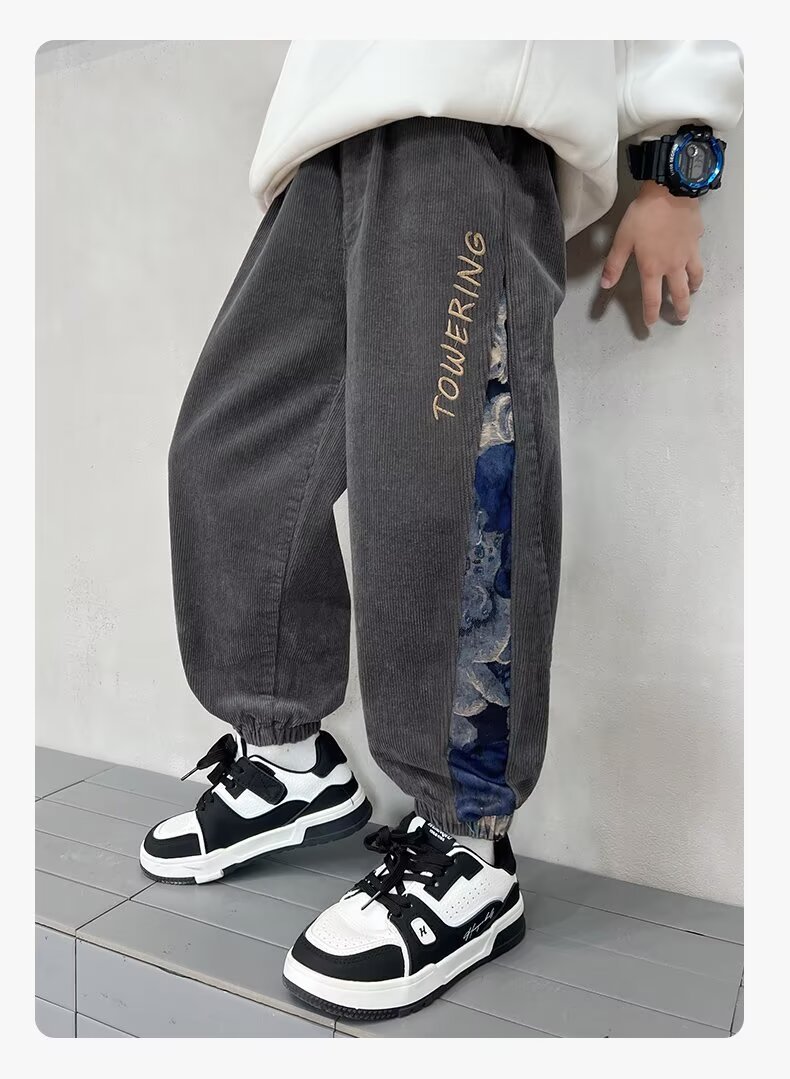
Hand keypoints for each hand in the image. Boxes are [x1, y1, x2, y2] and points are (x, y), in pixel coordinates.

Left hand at [601, 180, 703, 326]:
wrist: (670, 190)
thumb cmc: (644, 215)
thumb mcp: (622, 240)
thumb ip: (614, 264)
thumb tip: (606, 285)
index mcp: (652, 268)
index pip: (652, 299)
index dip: (651, 314)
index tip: (651, 323)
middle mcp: (672, 266)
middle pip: (679, 294)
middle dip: (681, 309)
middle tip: (681, 318)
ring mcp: (688, 253)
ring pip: (694, 277)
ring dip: (693, 288)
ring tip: (692, 292)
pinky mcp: (697, 240)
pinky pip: (698, 256)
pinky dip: (697, 264)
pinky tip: (694, 262)